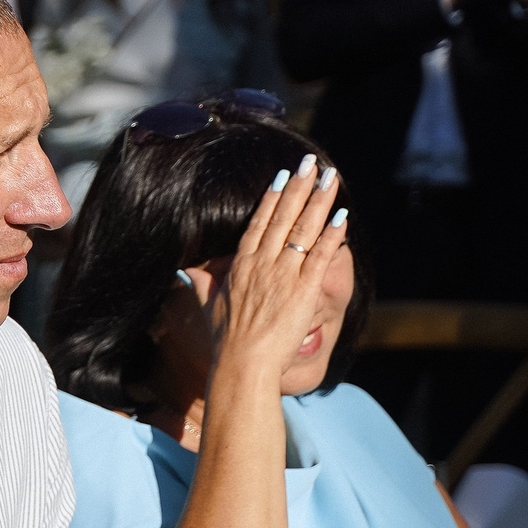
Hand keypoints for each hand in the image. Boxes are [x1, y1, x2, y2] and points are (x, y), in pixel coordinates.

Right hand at [186, 154, 346, 386]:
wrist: (243, 364)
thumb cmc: (225, 341)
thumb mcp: (207, 306)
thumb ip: (199, 282)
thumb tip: (184, 271)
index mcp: (240, 265)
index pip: (258, 223)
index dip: (273, 197)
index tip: (283, 176)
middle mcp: (262, 265)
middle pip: (283, 217)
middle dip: (299, 187)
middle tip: (312, 163)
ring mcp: (283, 276)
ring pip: (304, 230)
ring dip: (320, 201)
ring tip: (332, 178)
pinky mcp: (303, 291)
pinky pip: (320, 256)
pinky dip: (332, 236)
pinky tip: (343, 216)